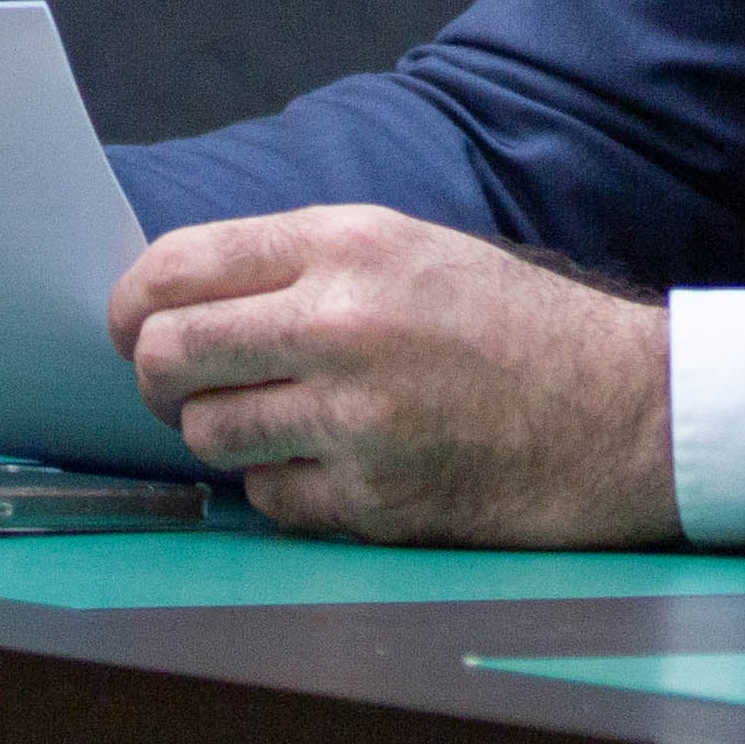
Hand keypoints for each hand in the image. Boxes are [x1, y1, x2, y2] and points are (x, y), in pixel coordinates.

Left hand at [111, 205, 674, 545]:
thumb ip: (299, 260)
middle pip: (171, 354)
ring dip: (220, 432)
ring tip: (267, 419)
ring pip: (209, 433)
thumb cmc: (507, 324)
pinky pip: (269, 498)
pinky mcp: (374, 501)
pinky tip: (327, 462)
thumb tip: (178, 290)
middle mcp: (343, 325)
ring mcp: (357, 419)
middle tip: (170, 383)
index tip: (126, 323)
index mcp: (348, 244)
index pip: (182, 264)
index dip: (131, 300)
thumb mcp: (406, 245)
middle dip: (152, 374)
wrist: (617, 410)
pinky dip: (281, 485)